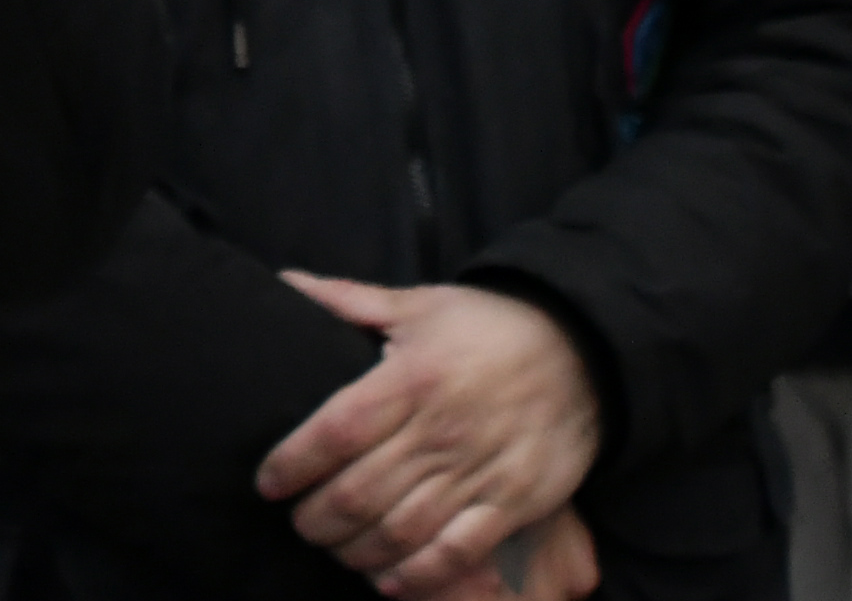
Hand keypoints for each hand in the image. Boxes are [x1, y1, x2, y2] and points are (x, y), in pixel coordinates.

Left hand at [258, 275, 601, 598]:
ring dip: (356, 551)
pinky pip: (460, 551)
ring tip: (334, 549)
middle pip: (360, 491)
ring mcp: (480, 470)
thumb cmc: (488, 326)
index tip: (267, 482)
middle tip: (298, 523)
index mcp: (411, 377)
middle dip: (316, 519)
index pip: (337, 430)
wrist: (584, 351)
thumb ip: (347, 301)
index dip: (293, 462)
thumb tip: (285, 282)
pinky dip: (420, 576)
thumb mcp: (417, 304)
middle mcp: (442, 429)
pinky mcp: (515, 502)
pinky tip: (389, 582)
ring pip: (402, 529)